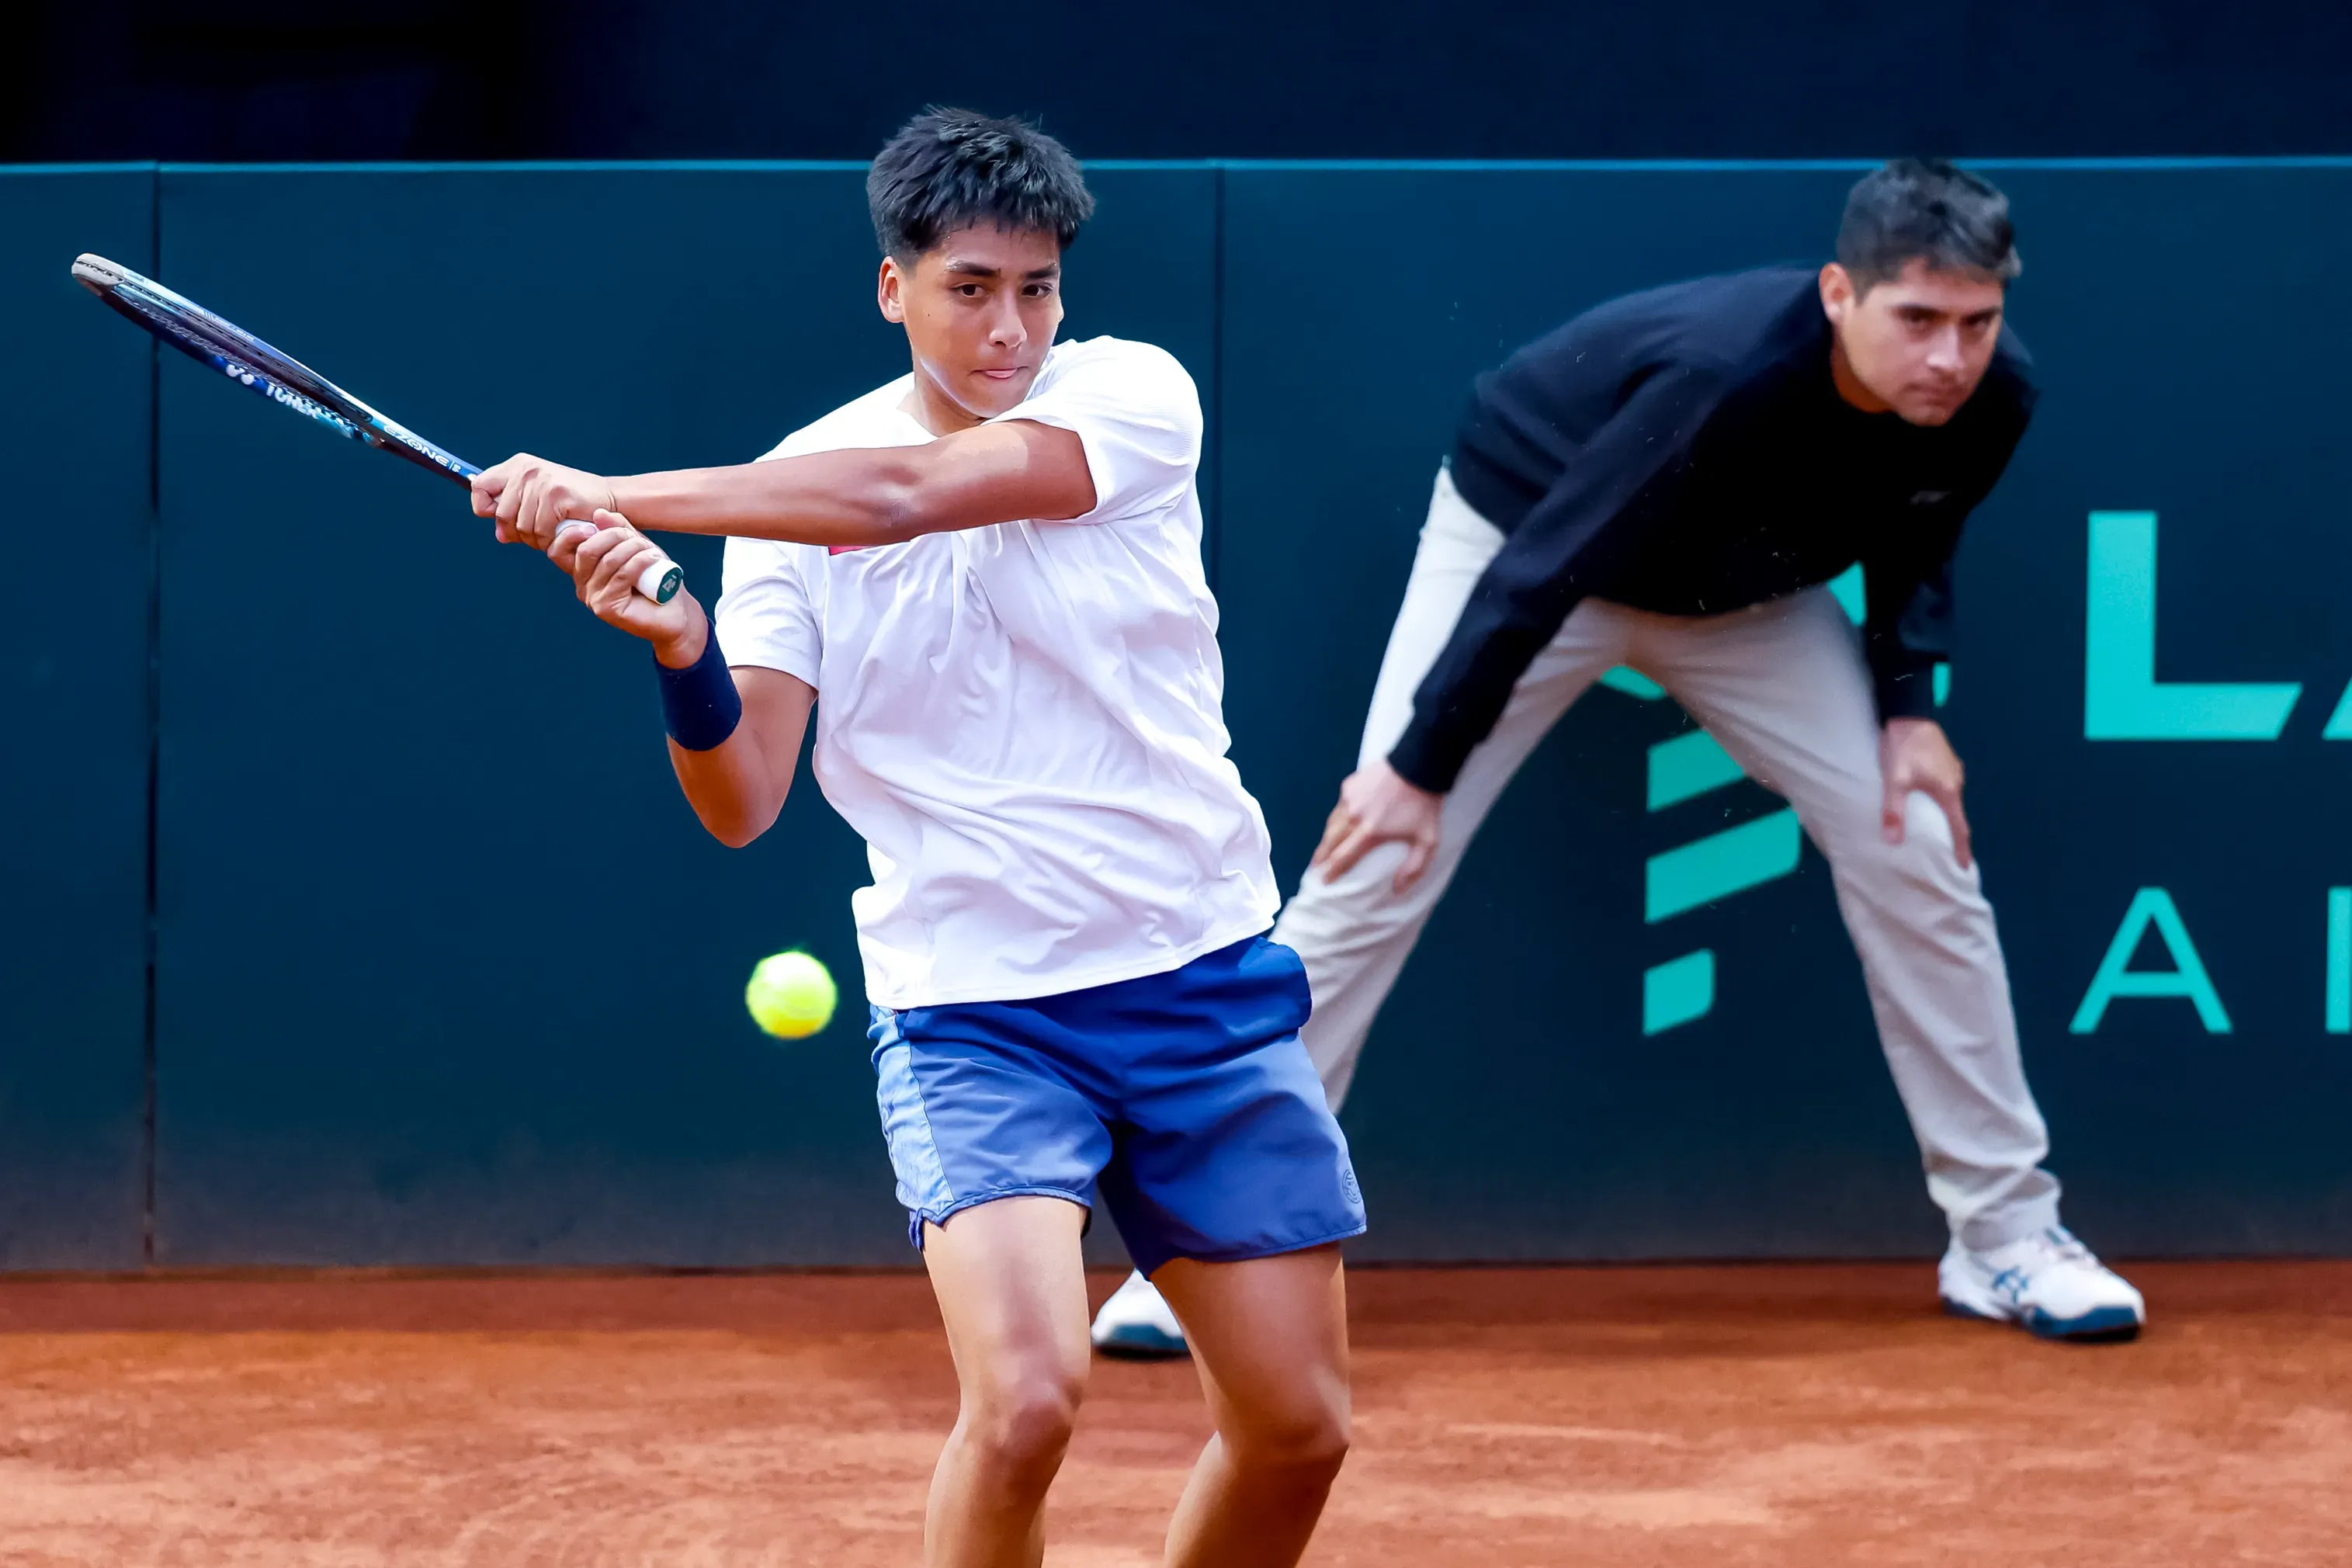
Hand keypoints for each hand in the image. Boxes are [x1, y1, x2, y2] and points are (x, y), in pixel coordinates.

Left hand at [472, 452, 618, 550]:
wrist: (608, 499)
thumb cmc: (572, 502)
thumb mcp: (537, 498)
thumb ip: (514, 512)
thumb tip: (501, 535)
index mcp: (518, 465)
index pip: (479, 486)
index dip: (485, 508)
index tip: (499, 517)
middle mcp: (527, 469)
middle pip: (500, 513)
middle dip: (514, 532)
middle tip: (532, 536)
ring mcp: (542, 480)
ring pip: (520, 525)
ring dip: (533, 539)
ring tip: (548, 535)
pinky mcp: (556, 494)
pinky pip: (539, 529)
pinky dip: (548, 539)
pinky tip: (558, 534)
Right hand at [551, 508, 702, 660]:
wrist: (676, 612)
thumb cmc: (656, 579)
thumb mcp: (637, 546)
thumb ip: (618, 529)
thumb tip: (598, 513)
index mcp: (584, 570)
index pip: (558, 550)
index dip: (571, 533)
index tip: (597, 524)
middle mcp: (583, 585)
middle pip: (586, 550)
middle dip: (613, 536)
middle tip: (636, 538)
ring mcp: (593, 599)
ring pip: (608, 561)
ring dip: (632, 548)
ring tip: (652, 551)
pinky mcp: (606, 609)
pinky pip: (621, 576)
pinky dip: (640, 561)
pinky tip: (654, 558)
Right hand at [1308, 759, 1443, 893]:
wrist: (1419, 764)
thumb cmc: (1424, 805)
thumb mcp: (1427, 841)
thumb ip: (1414, 868)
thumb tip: (1397, 890)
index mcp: (1370, 833)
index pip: (1342, 858)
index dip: (1331, 872)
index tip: (1324, 881)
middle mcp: (1354, 817)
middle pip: (1330, 842)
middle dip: (1321, 857)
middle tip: (1316, 867)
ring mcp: (1350, 799)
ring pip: (1332, 823)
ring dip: (1327, 838)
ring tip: (1324, 847)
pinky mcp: (1350, 785)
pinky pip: (1340, 806)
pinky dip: (1338, 817)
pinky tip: (1340, 822)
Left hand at [1880, 717, 1970, 868]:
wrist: (1907, 711)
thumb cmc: (1903, 746)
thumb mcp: (1894, 780)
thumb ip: (1894, 810)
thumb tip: (1893, 841)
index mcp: (1948, 790)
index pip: (1959, 827)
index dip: (1962, 848)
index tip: (1965, 866)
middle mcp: (1956, 782)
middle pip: (1957, 814)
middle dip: (1954, 834)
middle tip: (1949, 853)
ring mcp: (1952, 769)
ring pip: (1951, 800)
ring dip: (1946, 816)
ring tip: (1938, 832)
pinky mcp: (1944, 761)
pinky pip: (1945, 787)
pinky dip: (1940, 801)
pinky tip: (1929, 803)